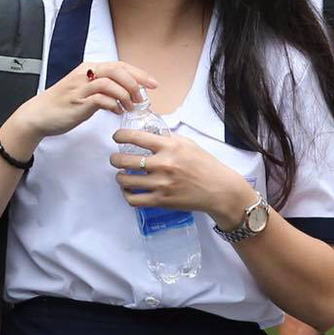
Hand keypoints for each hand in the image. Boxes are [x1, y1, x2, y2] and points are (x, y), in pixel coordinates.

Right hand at [13, 61, 158, 145]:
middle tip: (147, 95)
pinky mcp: (78, 102)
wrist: (38, 115)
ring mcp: (81, 87)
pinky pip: (101, 99)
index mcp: (89, 69)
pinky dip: (114, 105)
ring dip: (126, 95)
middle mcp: (85, 74)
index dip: (138, 73)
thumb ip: (103, 90)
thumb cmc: (62, 105)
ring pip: (111, 82)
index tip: (153, 84)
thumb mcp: (85, 92)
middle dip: (136, 81)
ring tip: (132, 107)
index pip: (119, 65)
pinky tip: (117, 112)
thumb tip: (125, 97)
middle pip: (117, 69)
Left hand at [110, 126, 255, 222]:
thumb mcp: (188, 144)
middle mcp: (163, 164)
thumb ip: (167, 139)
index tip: (116, 137)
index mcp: (170, 146)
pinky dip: (126, 194)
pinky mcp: (161, 201)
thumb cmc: (205, 165)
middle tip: (115, 159)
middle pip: (124, 160)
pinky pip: (133, 199)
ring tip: (122, 175)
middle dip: (115, 159)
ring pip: (125, 180)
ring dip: (119, 177)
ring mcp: (161, 184)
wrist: (219, 189)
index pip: (136, 137)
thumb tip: (149, 133)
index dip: (120, 136)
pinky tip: (129, 190)